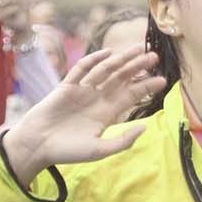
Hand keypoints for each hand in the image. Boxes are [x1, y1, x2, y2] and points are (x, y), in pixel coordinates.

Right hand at [2, 45, 164, 184]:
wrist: (38, 146)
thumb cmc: (69, 151)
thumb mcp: (100, 150)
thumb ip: (123, 141)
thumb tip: (145, 127)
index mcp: (108, 114)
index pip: (131, 96)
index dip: (146, 87)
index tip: (163, 80)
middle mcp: (98, 99)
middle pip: (122, 79)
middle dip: (138, 67)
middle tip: (154, 56)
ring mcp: (82, 91)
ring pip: (106, 71)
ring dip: (121, 60)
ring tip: (137, 49)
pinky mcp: (67, 86)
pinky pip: (82, 69)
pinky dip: (94, 60)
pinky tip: (107, 53)